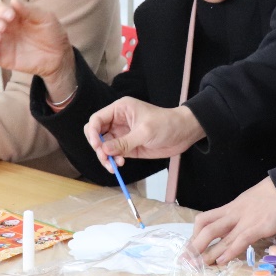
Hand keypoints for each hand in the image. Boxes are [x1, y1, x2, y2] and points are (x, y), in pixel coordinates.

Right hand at [0, 0, 75, 102]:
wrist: (59, 55)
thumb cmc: (52, 33)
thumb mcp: (46, 18)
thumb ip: (30, 10)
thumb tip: (13, 0)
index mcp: (11, 16)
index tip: (11, 15)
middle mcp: (2, 28)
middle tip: (3, 27)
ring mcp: (0, 44)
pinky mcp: (1, 59)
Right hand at [85, 99, 204, 167]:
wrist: (183, 133)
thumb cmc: (166, 124)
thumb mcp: (145, 131)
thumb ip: (124, 142)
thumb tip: (104, 150)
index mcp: (120, 109)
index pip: (97, 119)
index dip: (92, 132)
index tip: (97, 146)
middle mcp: (117, 121)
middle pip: (96, 134)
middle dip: (98, 147)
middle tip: (105, 158)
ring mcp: (122, 135)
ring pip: (103, 146)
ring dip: (105, 157)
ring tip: (114, 166)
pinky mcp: (127, 146)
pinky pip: (114, 154)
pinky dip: (113, 161)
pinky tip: (119, 165)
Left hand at [189, 178, 275, 264]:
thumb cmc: (269, 196)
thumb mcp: (246, 203)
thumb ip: (237, 216)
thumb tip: (231, 230)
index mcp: (229, 208)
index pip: (204, 220)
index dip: (193, 235)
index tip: (189, 248)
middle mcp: (232, 214)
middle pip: (206, 229)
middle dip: (194, 246)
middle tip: (187, 260)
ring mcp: (244, 221)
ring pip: (219, 236)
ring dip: (207, 253)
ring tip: (199, 265)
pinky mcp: (257, 227)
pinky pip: (240, 240)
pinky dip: (229, 252)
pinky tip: (222, 261)